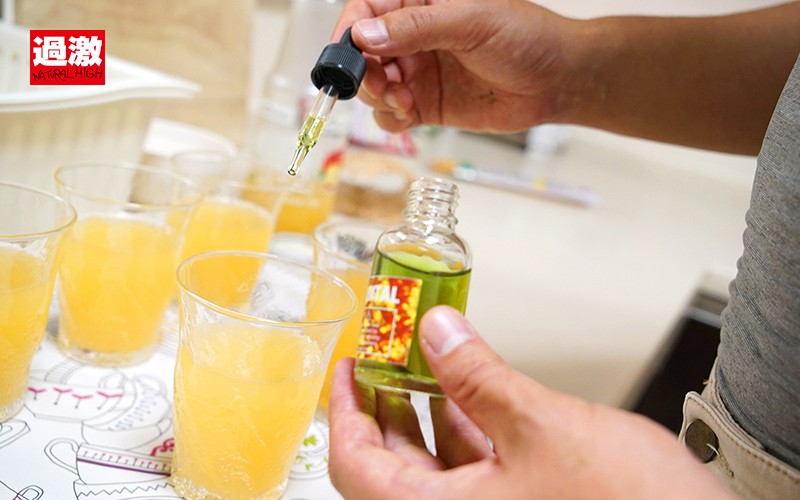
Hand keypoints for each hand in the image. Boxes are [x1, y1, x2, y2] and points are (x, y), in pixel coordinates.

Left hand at [328, 305, 735, 498]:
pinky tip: (477, 392)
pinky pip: (476, 472)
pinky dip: (471, 430)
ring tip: (429, 360)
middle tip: (386, 355)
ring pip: (438, 467)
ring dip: (431, 411)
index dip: (344, 411)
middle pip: (393, 465)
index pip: (356, 466)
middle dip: (388, 403)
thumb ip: (479, 376)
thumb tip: (437, 331)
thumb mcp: (541, 427)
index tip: (347, 369)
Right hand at [333, 0, 576, 132]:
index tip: (347, 53)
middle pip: (364, 53)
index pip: (368, 9)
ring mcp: (418, 71)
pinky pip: (390, 114)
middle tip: (381, 83)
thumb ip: (416, 28)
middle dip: (364, 71)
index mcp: (421, 3)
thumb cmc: (525, 37)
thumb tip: (365, 34)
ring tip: (403, 100)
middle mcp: (414, 37)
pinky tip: (409, 114)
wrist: (555, 80)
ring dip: (378, 96)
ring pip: (373, 86)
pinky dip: (390, 118)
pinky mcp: (426, 104)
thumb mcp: (470, 22)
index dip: (350, 29)